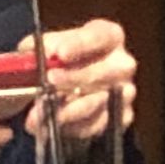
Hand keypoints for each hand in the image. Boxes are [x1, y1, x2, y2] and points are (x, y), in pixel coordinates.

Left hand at [27, 17, 137, 137]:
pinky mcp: (122, 117)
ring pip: (96, 103)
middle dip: (71, 79)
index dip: (79, 45)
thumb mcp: (51, 45)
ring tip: (39, 113)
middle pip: (100, 73)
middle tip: (48, 82)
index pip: (99, 37)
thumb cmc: (63, 60)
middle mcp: (122, 64)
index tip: (59, 53)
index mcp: (110, 36)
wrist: (71, 87)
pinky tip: (51, 125)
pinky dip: (71, 126)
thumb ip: (44, 45)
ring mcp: (125, 92)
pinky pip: (96, 125)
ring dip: (65, 109)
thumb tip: (45, 52)